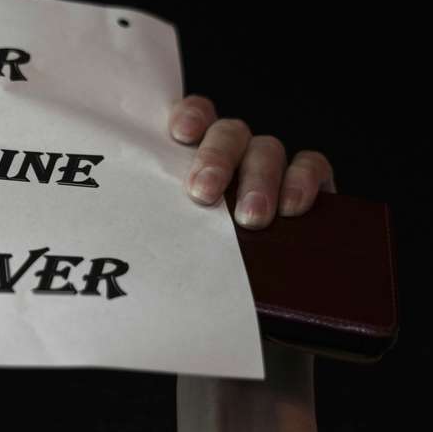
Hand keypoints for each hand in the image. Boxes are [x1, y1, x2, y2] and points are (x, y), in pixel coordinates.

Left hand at [168, 94, 335, 377]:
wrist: (245, 316)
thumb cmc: (199, 276)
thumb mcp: (177, 253)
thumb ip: (163, 235)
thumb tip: (121, 245)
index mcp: (193, 160)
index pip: (194, 118)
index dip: (190, 115)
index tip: (180, 134)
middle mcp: (233, 156)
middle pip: (228, 135)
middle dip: (216, 160)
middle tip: (203, 195)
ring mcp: (271, 168)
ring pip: (266, 150)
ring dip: (258, 180)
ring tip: (250, 219)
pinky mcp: (309, 186)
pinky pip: (311, 165)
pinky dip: (303, 180)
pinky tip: (293, 206)